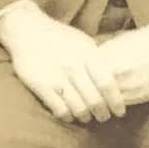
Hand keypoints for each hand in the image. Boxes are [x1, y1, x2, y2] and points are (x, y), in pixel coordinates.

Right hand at [0, 3, 125, 123]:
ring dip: (85, 116)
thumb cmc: (60, 38)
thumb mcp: (83, 42)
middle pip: (94, 100)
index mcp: (87, 54)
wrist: (27, 30)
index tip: (120, 111)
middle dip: (102, 113)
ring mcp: (56, 77)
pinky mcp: (41, 85)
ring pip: (78, 108)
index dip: (116, 101)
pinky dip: (68, 116)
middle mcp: (73, 66)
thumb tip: (117, 78)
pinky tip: (69, 114)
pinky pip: (60, 109)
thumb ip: (98, 60)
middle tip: (103, 117)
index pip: (107, 83)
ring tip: (86, 116)